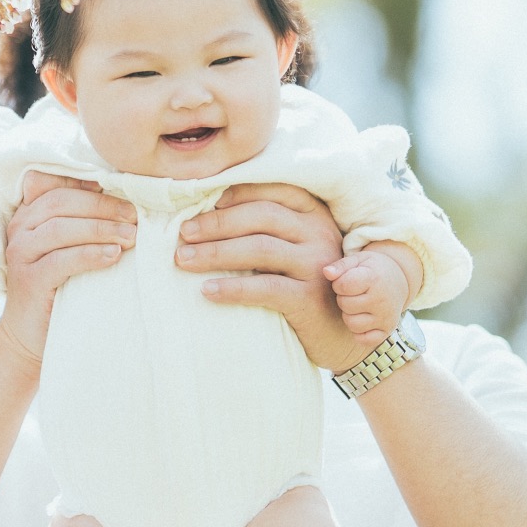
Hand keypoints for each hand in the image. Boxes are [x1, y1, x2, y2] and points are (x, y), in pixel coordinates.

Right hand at [0, 173, 135, 363]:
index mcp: (30, 213)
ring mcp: (21, 253)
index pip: (58, 185)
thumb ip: (83, 223)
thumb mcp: (68, 248)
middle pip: (61, 202)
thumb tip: (125, 203)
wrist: (30, 334)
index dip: (90, 185)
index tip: (125, 190)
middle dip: (103, 206)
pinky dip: (90, 254)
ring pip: (61, 228)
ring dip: (101, 229)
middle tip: (135, 216)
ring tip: (131, 236)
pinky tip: (113, 255)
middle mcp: (21, 227)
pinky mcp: (29, 279)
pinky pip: (61, 260)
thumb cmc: (59, 286)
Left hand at [177, 182, 352, 369]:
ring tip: (184, 259)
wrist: (342, 335)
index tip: (201, 201)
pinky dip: (232, 288)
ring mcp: (317, 265)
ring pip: (260, 248)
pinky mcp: (309, 299)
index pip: (272, 191)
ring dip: (216, 252)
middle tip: (184, 234)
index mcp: (315, 214)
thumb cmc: (308, 285)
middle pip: (261, 216)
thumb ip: (270, 229)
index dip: (235, 194)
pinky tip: (207, 291)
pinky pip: (265, 287)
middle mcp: (320, 233)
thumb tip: (210, 214)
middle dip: (217, 223)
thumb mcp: (297, 249)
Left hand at [326, 241, 418, 350]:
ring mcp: (386, 317)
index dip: (338, 284)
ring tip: (356, 306)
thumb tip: (326, 272)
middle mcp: (382, 299)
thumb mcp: (358, 260)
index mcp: (374, 278)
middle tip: (353, 293)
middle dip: (343, 299)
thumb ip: (340, 266)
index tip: (346, 280)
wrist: (399, 279)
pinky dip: (359, 334)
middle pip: (345, 305)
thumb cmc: (372, 269)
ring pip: (352, 324)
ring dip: (349, 316)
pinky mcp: (388, 330)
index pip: (343, 286)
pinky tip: (362, 320)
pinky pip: (365, 340)